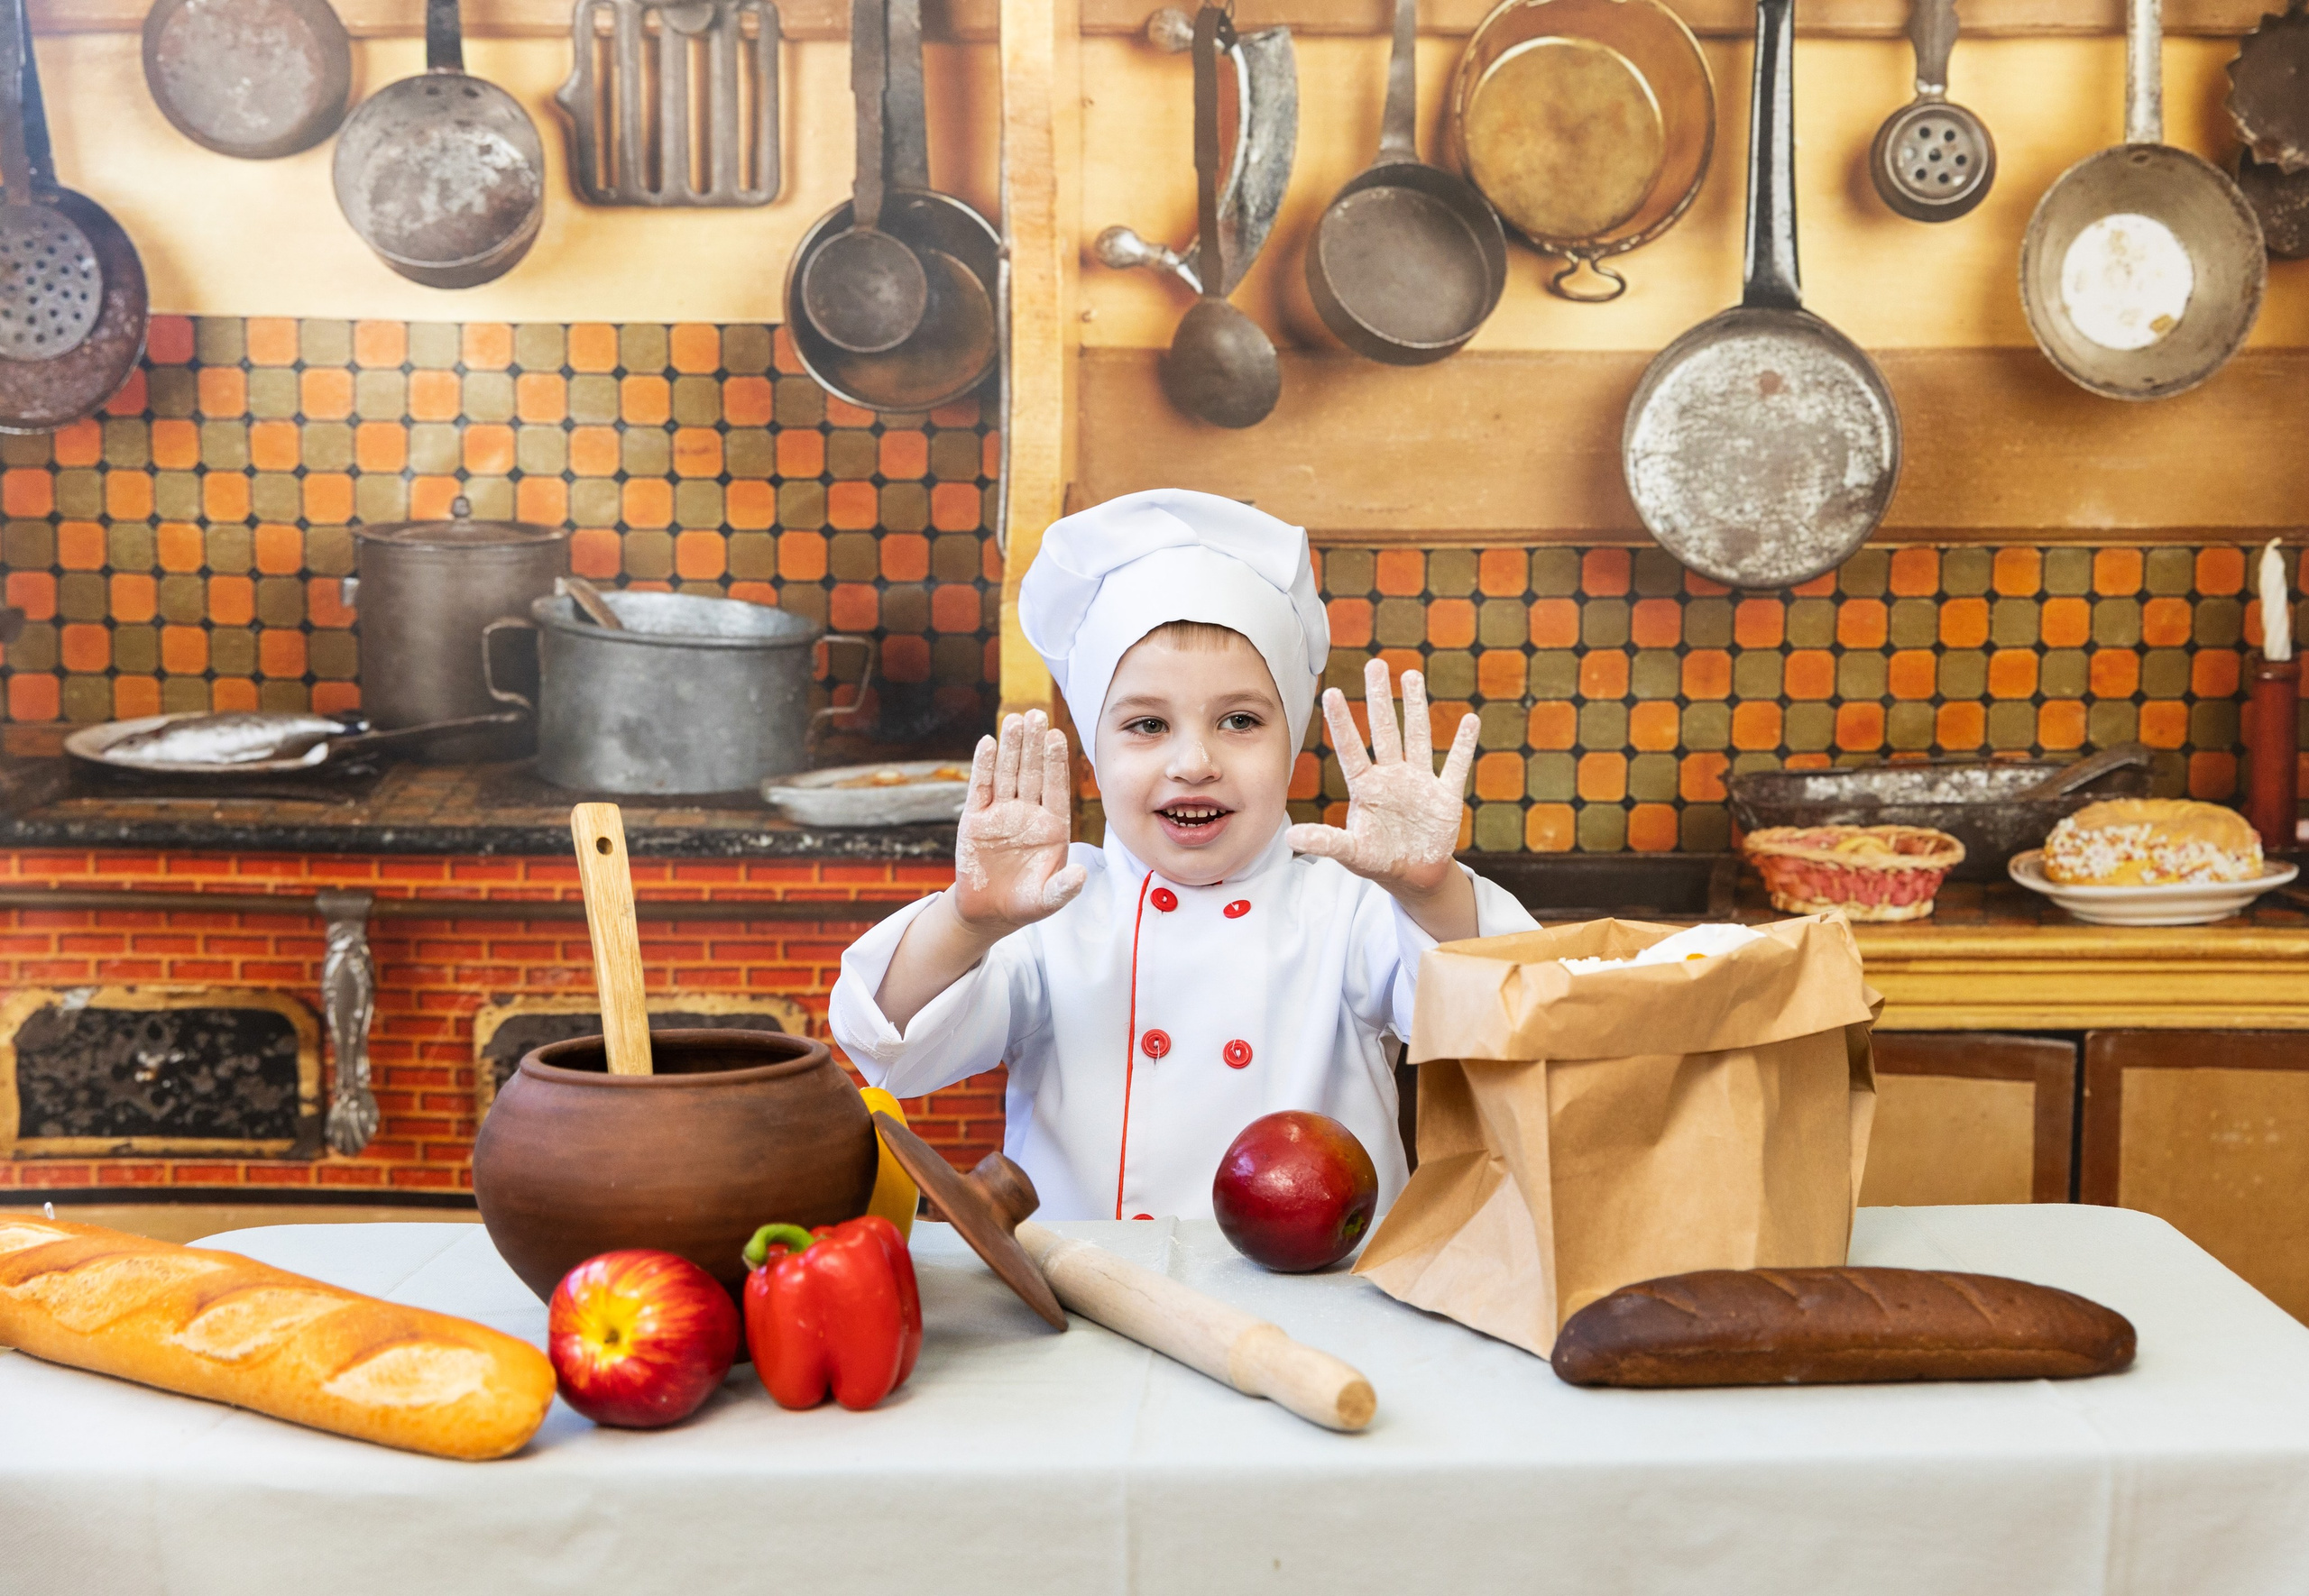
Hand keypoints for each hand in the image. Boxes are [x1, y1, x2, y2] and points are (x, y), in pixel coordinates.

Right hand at [951, 709, 1086, 933]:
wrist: (989, 912)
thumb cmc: (1025, 904)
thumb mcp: (1047, 900)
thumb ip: (1063, 888)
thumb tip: (1081, 874)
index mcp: (1052, 826)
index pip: (1055, 787)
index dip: (1055, 762)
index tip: (1057, 736)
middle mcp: (1028, 813)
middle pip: (1032, 772)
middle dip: (1034, 745)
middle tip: (1036, 715)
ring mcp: (1002, 813)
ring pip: (1007, 774)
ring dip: (1011, 748)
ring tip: (1015, 719)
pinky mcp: (976, 819)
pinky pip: (981, 788)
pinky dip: (983, 766)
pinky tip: (988, 743)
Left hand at [1287, 659, 1476, 906]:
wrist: (1413, 875)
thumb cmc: (1377, 859)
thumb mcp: (1351, 853)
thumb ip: (1326, 841)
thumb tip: (1290, 837)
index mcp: (1366, 787)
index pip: (1351, 749)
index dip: (1342, 722)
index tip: (1330, 691)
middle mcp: (1391, 776)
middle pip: (1385, 731)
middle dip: (1380, 699)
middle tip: (1375, 664)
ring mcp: (1419, 783)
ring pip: (1418, 737)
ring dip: (1416, 708)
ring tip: (1411, 676)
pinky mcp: (1445, 796)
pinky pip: (1456, 766)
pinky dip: (1464, 746)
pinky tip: (1470, 720)